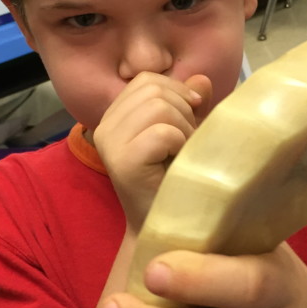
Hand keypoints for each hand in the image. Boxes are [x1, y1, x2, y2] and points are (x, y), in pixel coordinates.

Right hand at [93, 72, 212, 231]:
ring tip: (183, 153)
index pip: (146, 80)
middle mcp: (105, 126)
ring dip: (184, 129)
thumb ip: (188, 105)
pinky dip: (180, 144)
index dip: (176, 91)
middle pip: (154, 89)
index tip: (192, 116)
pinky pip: (163, 132)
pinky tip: (178, 163)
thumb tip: (201, 79)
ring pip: (159, 107)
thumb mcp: (184, 134)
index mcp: (114, 116)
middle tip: (187, 142)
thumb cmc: (174, 181)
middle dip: (183, 111)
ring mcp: (110, 143)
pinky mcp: (122, 161)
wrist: (165, 228)